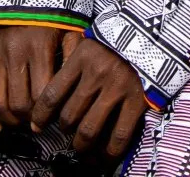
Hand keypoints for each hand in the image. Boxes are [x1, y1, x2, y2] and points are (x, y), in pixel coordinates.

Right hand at [0, 25, 65, 132]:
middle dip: (28, 119)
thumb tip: (75, 84)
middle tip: (36, 122)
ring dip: (8, 120)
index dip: (46, 112)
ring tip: (19, 122)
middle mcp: (14, 53)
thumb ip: (73, 55)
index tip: (52, 117)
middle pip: (19, 103)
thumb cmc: (50, 15)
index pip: (40, 95)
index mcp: (38, 47)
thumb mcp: (68, 28)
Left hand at [31, 37, 145, 156]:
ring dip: (81, 145)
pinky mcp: (138, 100)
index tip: (36, 127)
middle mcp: (97, 72)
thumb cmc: (116, 40)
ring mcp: (118, 87)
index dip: (40, 117)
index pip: (52, 94)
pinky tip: (103, 157)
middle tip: (67, 132)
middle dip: (65, 130)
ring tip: (82, 146)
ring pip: (89, 130)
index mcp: (82, 56)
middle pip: (69, 116)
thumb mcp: (90, 43)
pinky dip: (108, 153)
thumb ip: (72, 67)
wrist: (153, 32)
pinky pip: (118, 136)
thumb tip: (50, 103)